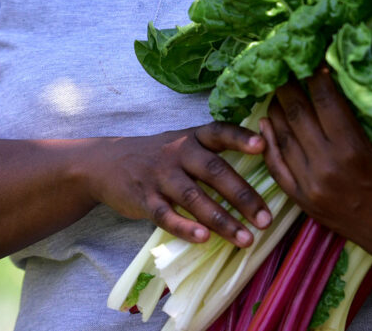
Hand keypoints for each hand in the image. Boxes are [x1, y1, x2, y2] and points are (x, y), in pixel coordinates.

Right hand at [86, 122, 272, 247]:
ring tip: (245, 239)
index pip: (219, 132)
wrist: (106, 163)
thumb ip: (212, 152)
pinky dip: (185, 227)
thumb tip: (259, 164)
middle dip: (242, 196)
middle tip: (266, 219)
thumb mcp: (182, 143)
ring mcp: (160, 176)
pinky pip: (166, 215)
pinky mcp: (144, 198)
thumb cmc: (157, 156)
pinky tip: (204, 239)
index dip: (240, 138)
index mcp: (192, 137)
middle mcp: (178, 152)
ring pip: (194, 197)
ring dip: (222, 220)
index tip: (262, 146)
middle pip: (214, 171)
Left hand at [259, 68, 371, 267]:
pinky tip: (264, 123)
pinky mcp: (304, 201)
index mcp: (355, 152)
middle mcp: (326, 167)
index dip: (317, 76)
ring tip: (276, 87)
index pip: (325, 101)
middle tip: (286, 63)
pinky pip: (277, 167)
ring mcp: (311, 186)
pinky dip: (267, 143)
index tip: (316, 58)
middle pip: (298, 114)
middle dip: (290, 85)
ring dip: (276, 109)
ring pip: (282, 137)